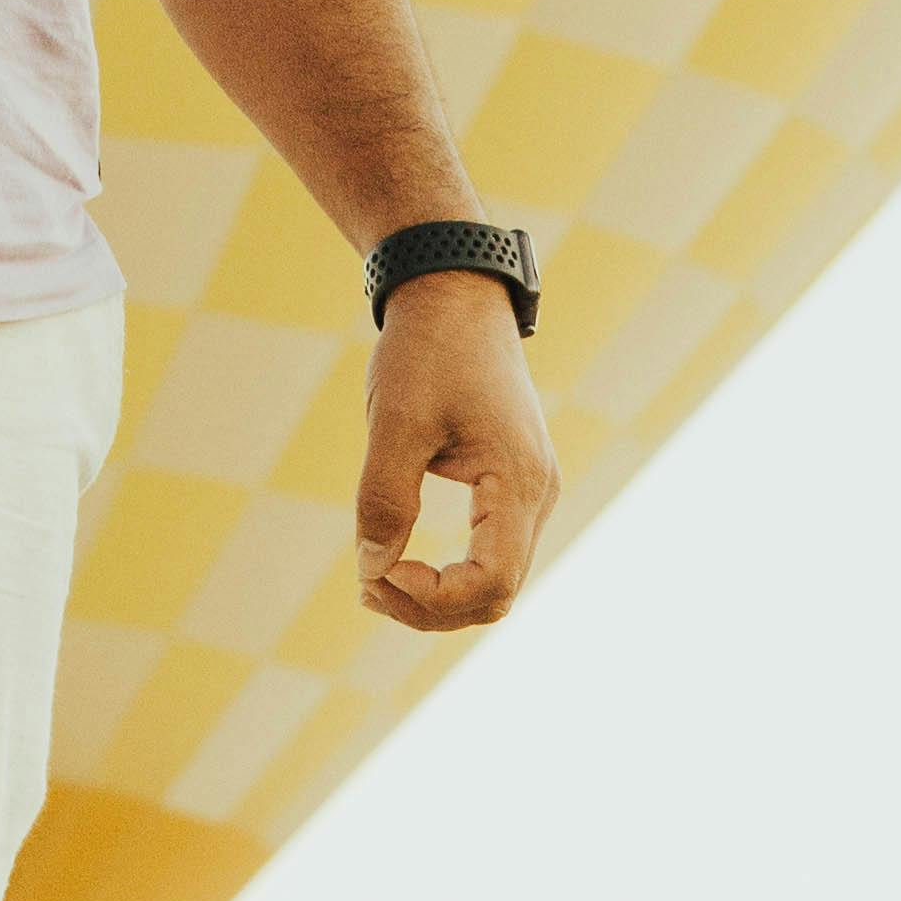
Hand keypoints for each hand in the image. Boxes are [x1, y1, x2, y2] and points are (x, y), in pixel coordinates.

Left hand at [356, 271, 555, 632]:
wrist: (456, 294)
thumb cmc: (428, 350)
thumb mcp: (395, 420)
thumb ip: (384, 498)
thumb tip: (373, 570)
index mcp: (517, 481)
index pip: (490, 583)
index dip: (431, 597)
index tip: (374, 571)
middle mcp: (537, 495)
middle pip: (497, 594)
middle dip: (429, 606)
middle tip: (364, 587)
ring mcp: (530, 491)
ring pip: (496, 580)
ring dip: (438, 595)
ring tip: (373, 582)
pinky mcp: (513, 484)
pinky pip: (491, 552)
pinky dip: (449, 571)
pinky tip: (398, 563)